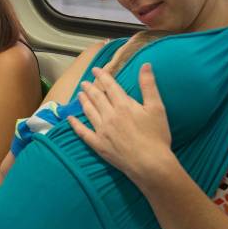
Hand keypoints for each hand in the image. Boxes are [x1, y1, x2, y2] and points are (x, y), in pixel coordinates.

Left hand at [68, 64, 172, 181]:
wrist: (150, 163)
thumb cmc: (157, 136)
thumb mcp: (157, 108)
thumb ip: (149, 86)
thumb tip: (145, 65)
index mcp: (123, 105)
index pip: (110, 86)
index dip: (102, 76)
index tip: (96, 69)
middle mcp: (109, 115)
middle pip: (97, 97)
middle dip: (90, 88)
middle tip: (85, 82)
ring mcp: (101, 130)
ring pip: (88, 111)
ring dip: (83, 101)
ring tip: (80, 95)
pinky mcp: (98, 144)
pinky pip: (82, 132)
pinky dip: (75, 124)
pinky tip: (70, 118)